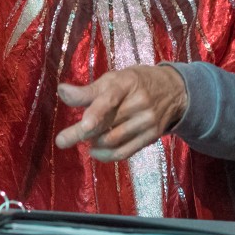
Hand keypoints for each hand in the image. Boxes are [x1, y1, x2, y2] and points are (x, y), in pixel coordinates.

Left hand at [55, 65, 188, 162]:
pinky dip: (105, 155)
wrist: (173, 90)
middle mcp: (140, 102)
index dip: (96, 113)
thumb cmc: (135, 83)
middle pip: (106, 124)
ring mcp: (147, 121)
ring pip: (113, 140)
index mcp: (127, 83)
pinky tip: (95, 151)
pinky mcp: (151, 137)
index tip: (83, 125)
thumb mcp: (113, 79)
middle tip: (62, 140)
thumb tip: (61, 91)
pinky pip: (124, 152)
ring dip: (93, 143)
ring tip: (84, 138)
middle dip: (81, 133)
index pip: (110, 99)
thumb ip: (87, 90)